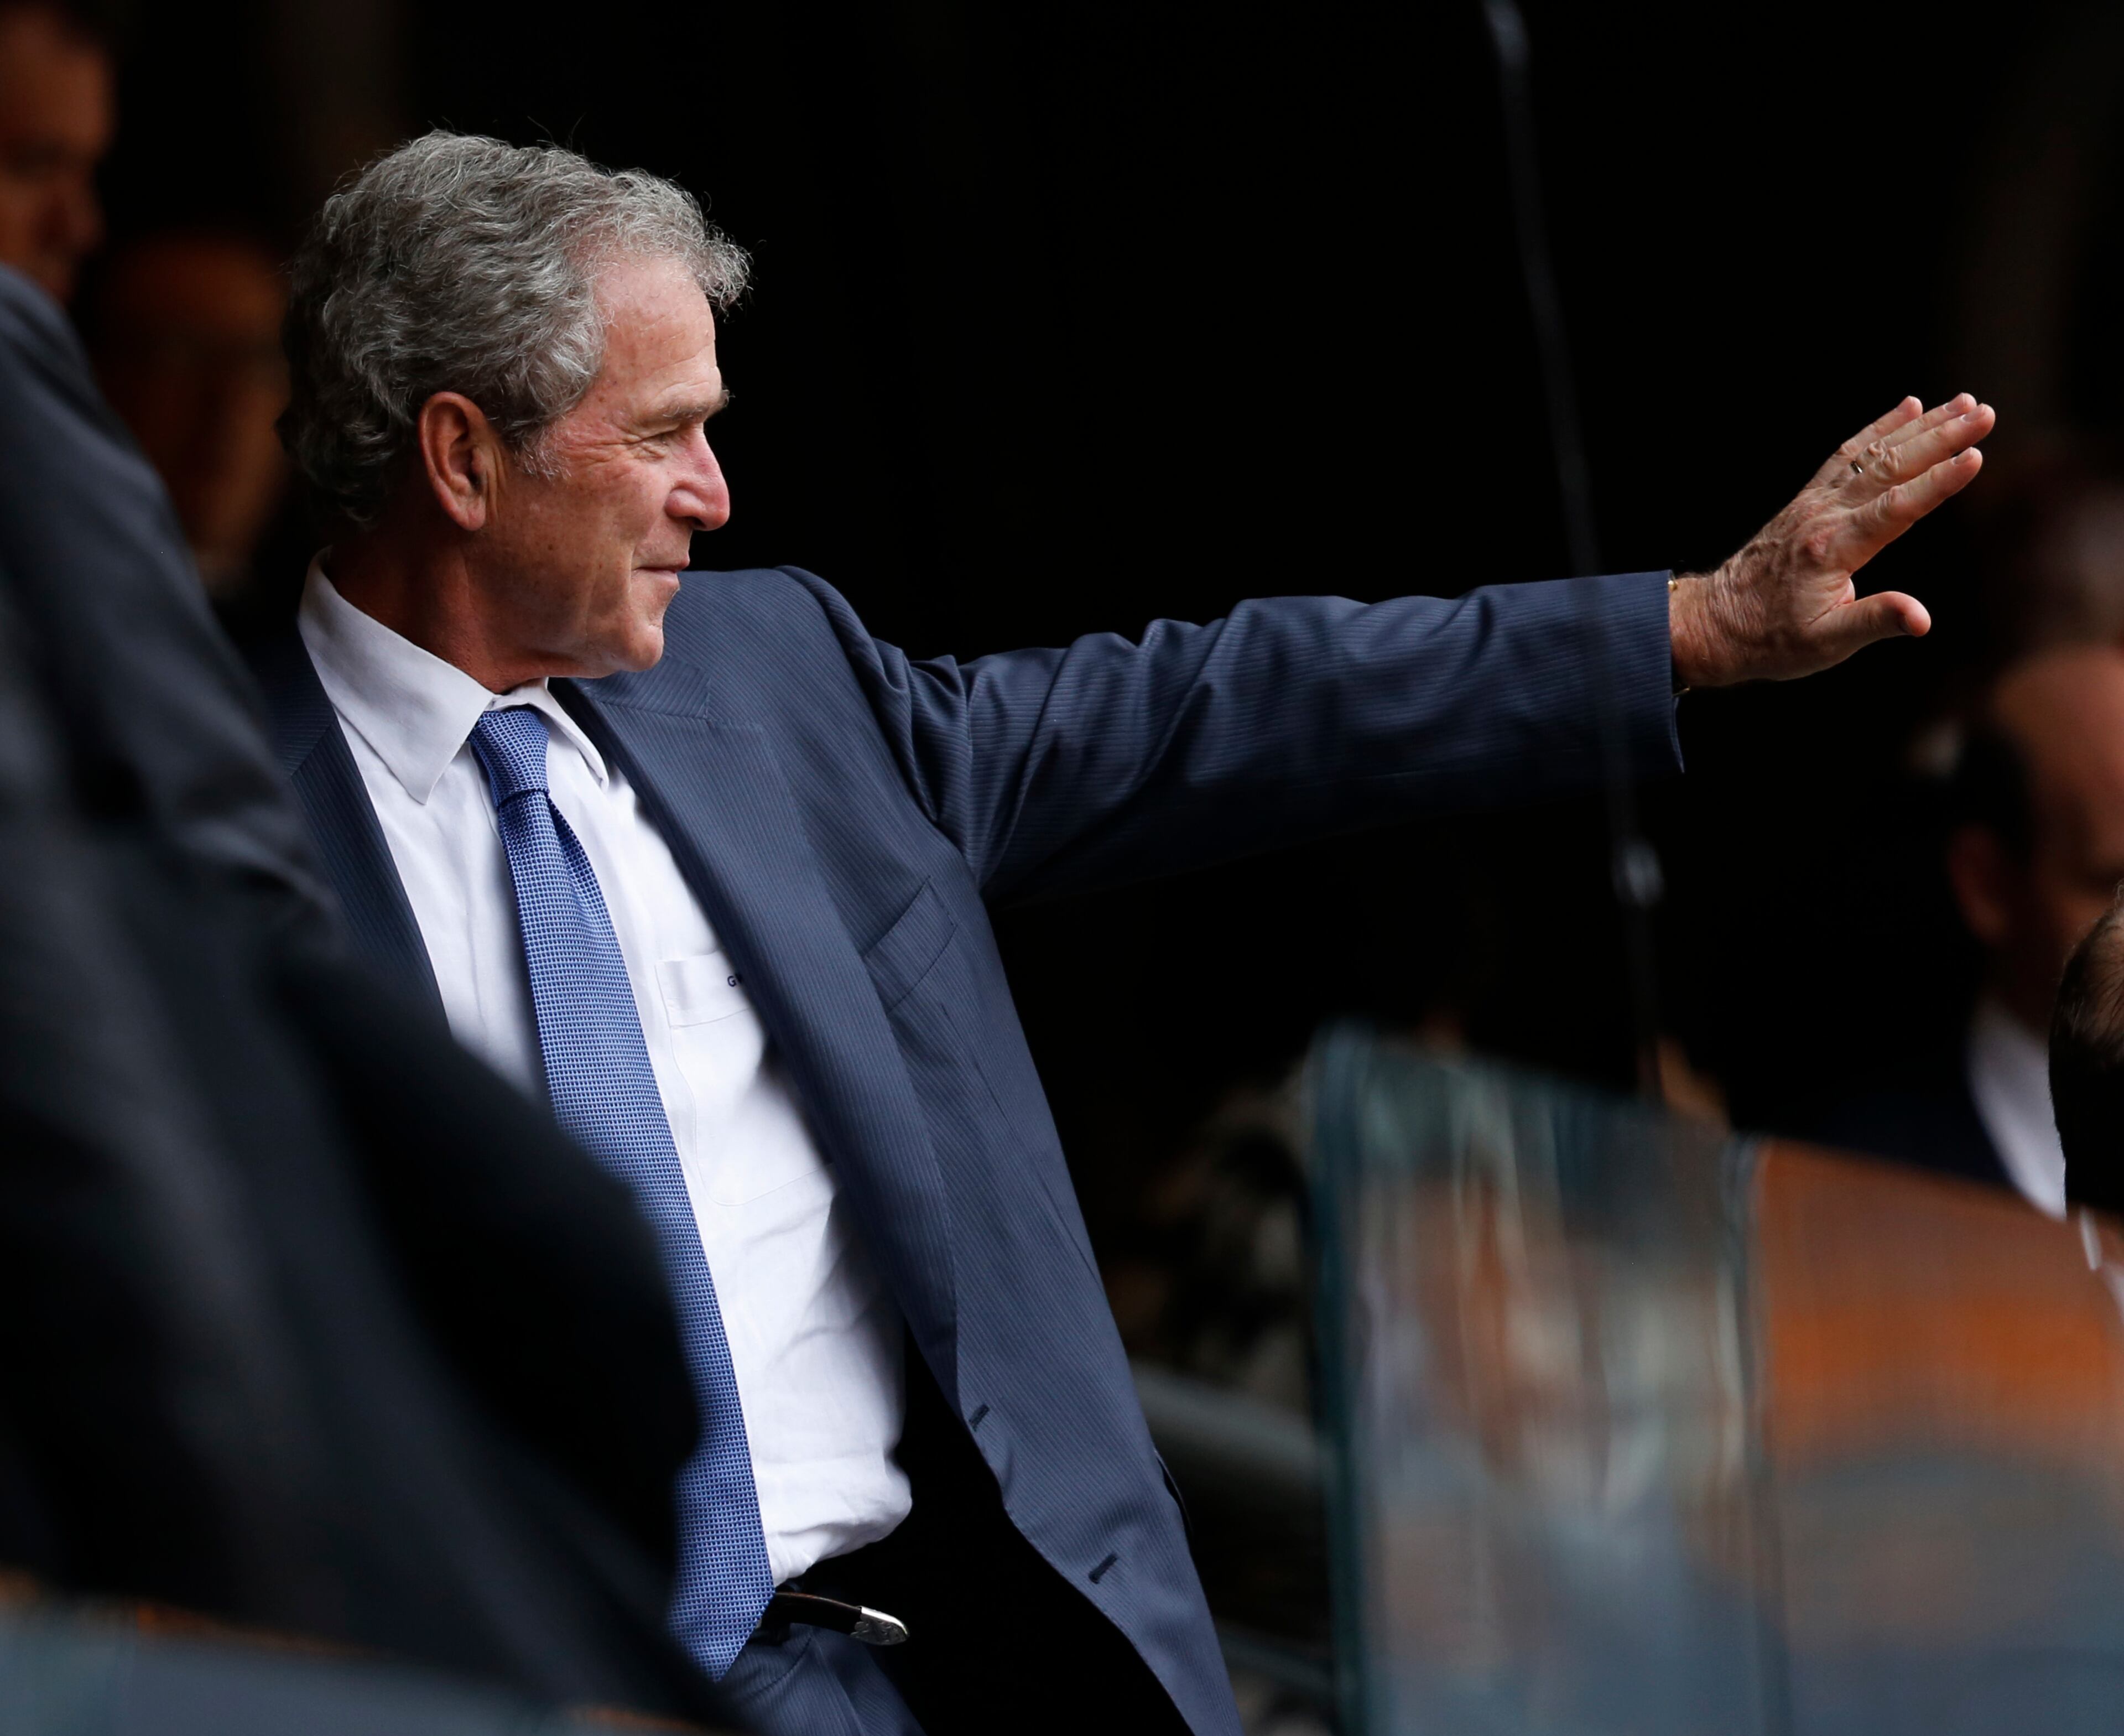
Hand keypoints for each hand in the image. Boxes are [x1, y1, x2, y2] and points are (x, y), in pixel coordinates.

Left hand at [1669, 394, 1993, 686]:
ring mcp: (1814, 503)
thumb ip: (1874, 623)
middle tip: (1985, 414)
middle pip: (1889, 468)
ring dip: (1920, 426)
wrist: (1715, 623)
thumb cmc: (1772, 639)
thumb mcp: (1825, 644)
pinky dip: (1879, 428)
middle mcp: (1823, 516)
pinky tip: (1908, 408)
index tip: (1975, 456)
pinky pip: (1847, 455)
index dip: (1937, 482)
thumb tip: (1921, 619)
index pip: (1894, 508)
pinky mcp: (1808, 500)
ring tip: (1963, 404)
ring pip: (1872, 454)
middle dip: (1940, 438)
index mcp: (1831, 549)